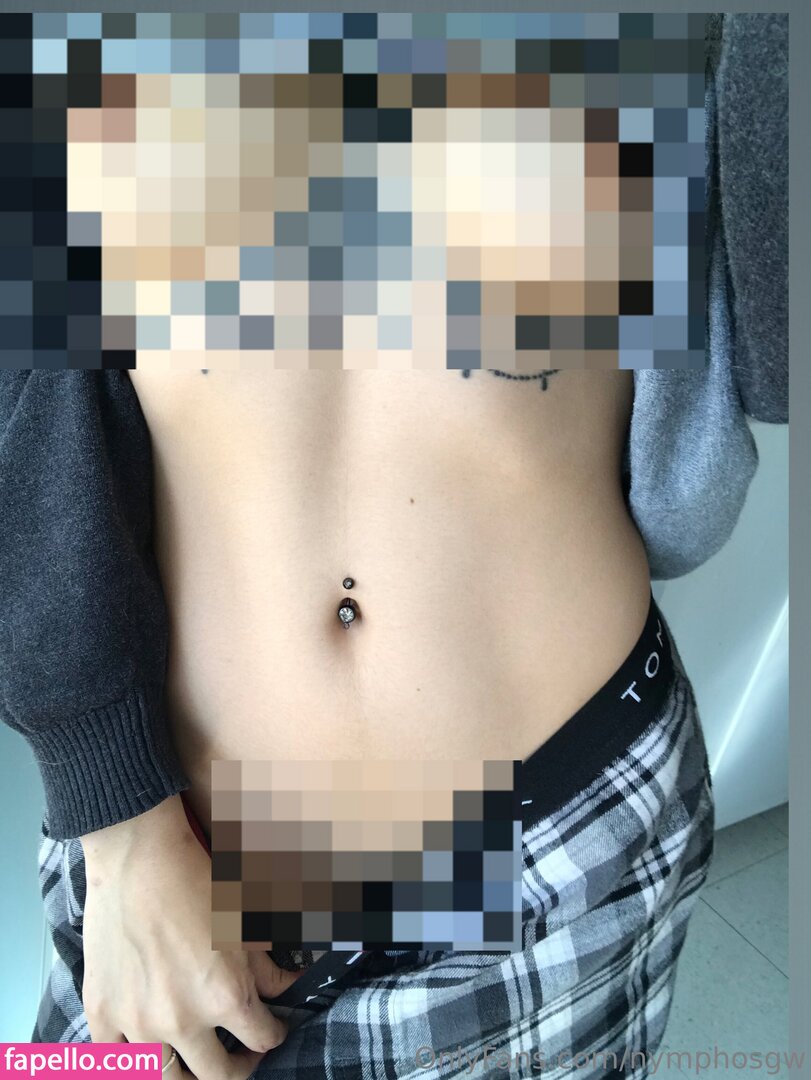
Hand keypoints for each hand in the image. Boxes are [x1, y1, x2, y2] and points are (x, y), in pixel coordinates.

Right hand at [80, 795, 301, 1078]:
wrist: (139, 857)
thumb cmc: (198, 881)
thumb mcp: (249, 923)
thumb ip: (270, 968)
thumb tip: (290, 987)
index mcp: (225, 997)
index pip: (262, 1040)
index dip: (272, 1036)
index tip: (272, 1030)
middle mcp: (182, 1020)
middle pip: (217, 1076)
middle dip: (238, 1069)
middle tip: (242, 1059)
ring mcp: (137, 1022)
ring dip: (187, 1077)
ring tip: (197, 1065)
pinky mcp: (102, 1012)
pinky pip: (113, 1060)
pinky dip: (131, 1063)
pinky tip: (148, 1053)